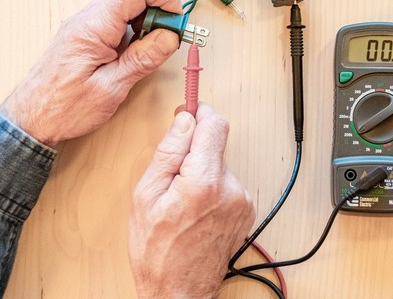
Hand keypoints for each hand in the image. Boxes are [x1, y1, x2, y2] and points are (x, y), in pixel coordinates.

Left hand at [0, 0, 182, 145]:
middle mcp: (88, 17)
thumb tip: (170, 36)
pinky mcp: (86, 32)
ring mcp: (86, 23)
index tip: (178, 21)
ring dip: (148, 18)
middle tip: (169, 37)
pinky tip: (136, 51)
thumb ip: (143, 58)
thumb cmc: (63, 108)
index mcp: (93, 26)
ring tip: (152, 49)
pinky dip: (134, 27)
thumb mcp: (111, 88)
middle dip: (159, 8)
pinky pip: (117, 17)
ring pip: (127, 3)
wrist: (30, 119)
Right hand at [129, 104, 254, 298]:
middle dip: (193, 151)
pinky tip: (195, 210)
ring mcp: (242, 200)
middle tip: (171, 176)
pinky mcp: (246, 210)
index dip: (200, 113)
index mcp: (204, 181)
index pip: (215, 124)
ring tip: (181, 200)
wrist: (179, 292)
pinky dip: (212, 187)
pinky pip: (227, 183)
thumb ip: (169, 152)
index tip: (187, 112)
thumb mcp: (146, 196)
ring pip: (220, 165)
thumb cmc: (156, 251)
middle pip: (216, 145)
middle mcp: (230, 188)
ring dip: (201, 172)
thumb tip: (184, 120)